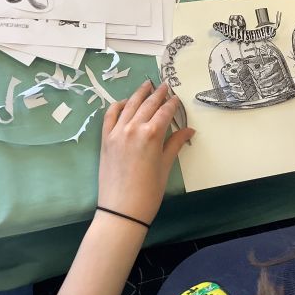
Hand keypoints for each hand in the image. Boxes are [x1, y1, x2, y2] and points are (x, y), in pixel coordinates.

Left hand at [97, 81, 194, 224]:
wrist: (121, 210)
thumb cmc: (149, 191)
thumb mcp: (165, 166)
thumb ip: (175, 143)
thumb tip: (189, 129)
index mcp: (152, 134)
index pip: (165, 112)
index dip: (172, 104)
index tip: (177, 98)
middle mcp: (134, 128)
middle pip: (148, 104)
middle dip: (158, 94)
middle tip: (164, 85)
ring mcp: (117, 132)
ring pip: (129, 105)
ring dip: (139, 93)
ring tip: (147, 84)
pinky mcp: (105, 139)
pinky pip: (110, 115)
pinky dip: (117, 106)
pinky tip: (124, 102)